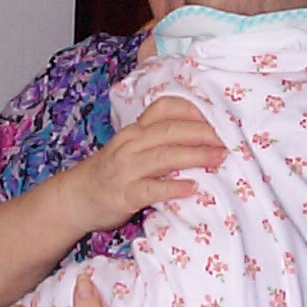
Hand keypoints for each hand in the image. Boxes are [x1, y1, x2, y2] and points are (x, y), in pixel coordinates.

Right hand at [66, 96, 224, 232]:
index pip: (164, 108)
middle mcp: (131, 144)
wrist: (76, 198)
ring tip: (219, 158)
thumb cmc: (112, 171)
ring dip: (195, 155)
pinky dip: (173, 187)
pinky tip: (192, 188)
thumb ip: (157, 138)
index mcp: (135, 130)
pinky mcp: (125, 194)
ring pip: (164, 156)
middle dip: (203, 133)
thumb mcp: (130, 147)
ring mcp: (127, 169)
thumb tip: (200, 134)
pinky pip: (152, 189)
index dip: (192, 109)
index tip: (218, 115)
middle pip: (171, 131)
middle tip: (229, 139)